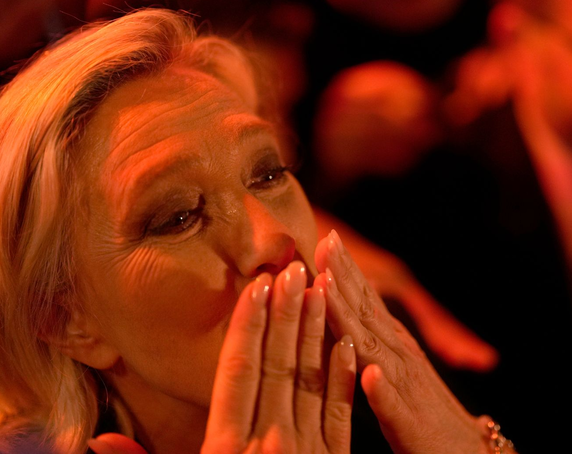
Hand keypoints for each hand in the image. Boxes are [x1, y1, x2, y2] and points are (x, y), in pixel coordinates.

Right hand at [90, 262, 355, 453]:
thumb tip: (95, 442)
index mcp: (227, 447)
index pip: (240, 369)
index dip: (251, 323)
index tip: (260, 283)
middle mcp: (270, 442)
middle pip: (279, 364)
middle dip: (287, 312)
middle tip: (294, 266)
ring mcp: (308, 451)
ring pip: (312, 379)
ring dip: (317, 331)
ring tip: (321, 287)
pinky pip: (341, 413)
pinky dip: (344, 376)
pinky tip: (347, 343)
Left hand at [314, 231, 492, 453]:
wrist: (468, 452)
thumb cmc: (421, 413)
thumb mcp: (393, 368)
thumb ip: (369, 340)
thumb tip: (339, 314)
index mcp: (392, 344)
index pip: (365, 299)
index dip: (343, 269)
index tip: (322, 236)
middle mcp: (399, 356)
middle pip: (367, 311)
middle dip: (343, 276)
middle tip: (324, 240)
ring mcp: (405, 386)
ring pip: (374, 349)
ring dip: (349, 319)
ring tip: (327, 289)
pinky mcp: (410, 423)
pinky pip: (393, 406)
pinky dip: (381, 390)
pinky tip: (370, 376)